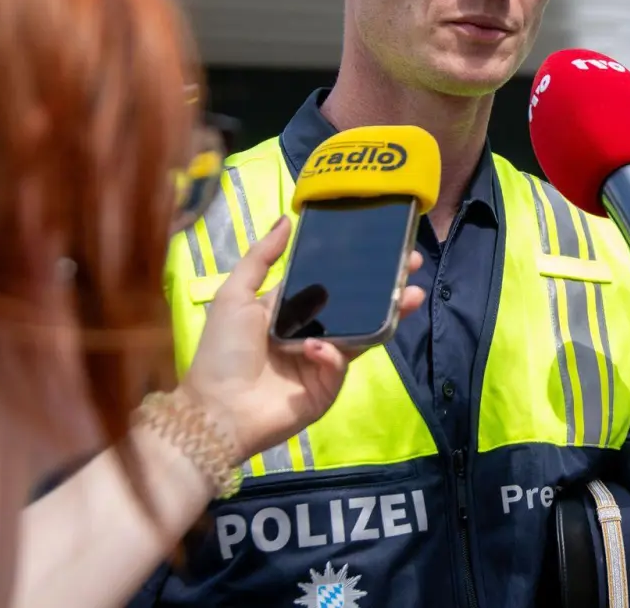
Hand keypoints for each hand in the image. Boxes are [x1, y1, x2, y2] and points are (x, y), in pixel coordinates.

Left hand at [176, 216, 426, 461]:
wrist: (217, 409)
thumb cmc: (223, 350)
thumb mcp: (235, 295)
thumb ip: (260, 258)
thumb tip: (286, 220)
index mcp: (291, 309)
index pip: (332, 282)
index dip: (357, 266)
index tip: (386, 247)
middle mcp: (312, 331)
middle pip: (357, 305)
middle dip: (387, 286)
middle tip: (412, 266)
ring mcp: (323, 360)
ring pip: (362, 332)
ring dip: (387, 314)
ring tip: (410, 296)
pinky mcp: (328, 387)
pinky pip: (340, 364)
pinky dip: (331, 354)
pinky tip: (314, 350)